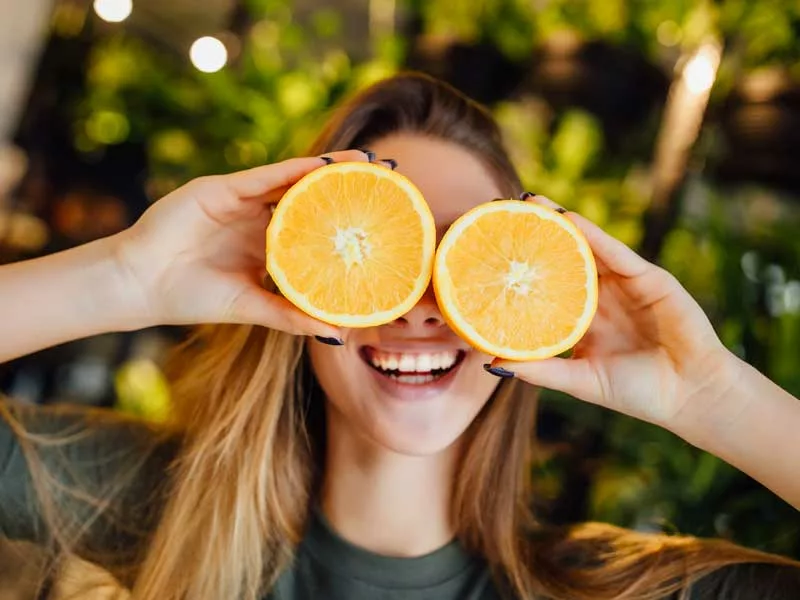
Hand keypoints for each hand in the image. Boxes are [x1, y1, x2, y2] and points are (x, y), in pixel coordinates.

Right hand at [112, 150, 372, 337]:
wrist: (141, 285)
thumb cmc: (192, 298)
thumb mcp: (251, 306)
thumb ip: (290, 316)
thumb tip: (336, 334)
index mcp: (267, 245)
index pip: (314, 228)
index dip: (345, 222)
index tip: (383, 221)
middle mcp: (259, 219)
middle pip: (311, 198)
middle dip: (346, 190)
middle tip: (388, 181)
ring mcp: (242, 202)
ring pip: (293, 179)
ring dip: (328, 170)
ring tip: (366, 163)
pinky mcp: (222, 189)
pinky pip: (266, 176)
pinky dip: (295, 170)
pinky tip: (324, 165)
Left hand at [490, 195, 738, 431]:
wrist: (690, 395)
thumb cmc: (637, 393)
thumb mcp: (581, 381)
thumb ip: (542, 371)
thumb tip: (492, 363)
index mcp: (581, 318)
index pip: (546, 287)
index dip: (521, 269)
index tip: (489, 252)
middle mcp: (599, 296)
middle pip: (562, 259)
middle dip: (536, 235)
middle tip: (502, 212)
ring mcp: (624, 285)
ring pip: (587, 247)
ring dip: (560, 223)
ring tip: (530, 203)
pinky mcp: (649, 278)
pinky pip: (617, 253)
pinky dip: (594, 235)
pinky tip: (570, 219)